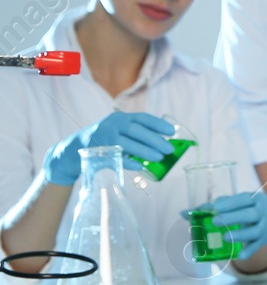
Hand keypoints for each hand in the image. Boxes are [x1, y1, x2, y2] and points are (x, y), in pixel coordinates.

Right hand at [45, 111, 173, 185]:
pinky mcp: (97, 153)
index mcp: (120, 118)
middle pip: (135, 130)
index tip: (173, 132)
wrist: (75, 148)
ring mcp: (103, 139)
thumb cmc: (106, 139)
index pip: (142, 118)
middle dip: (154, 140)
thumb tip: (164, 144)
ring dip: (144, 151)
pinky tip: (140, 166)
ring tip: (159, 158)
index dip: (158, 124)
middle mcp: (111, 125)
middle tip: (169, 150)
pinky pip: (115, 158)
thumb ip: (138, 134)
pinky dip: (128, 162)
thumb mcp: (120, 131)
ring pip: (126, 144)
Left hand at [208, 191, 266, 261]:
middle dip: (233, 218)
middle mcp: (265, 211)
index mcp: (256, 199)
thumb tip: (185, 213)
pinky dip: (249, 251)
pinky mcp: (265, 239)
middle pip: (252, 214)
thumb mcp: (231, 205)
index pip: (245, 199)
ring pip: (256, 231)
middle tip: (215, 221)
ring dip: (240, 234)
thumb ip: (210, 208)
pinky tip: (240, 255)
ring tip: (224, 237)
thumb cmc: (241, 210)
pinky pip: (257, 246)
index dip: (231, 203)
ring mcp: (266, 226)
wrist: (263, 221)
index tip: (216, 207)